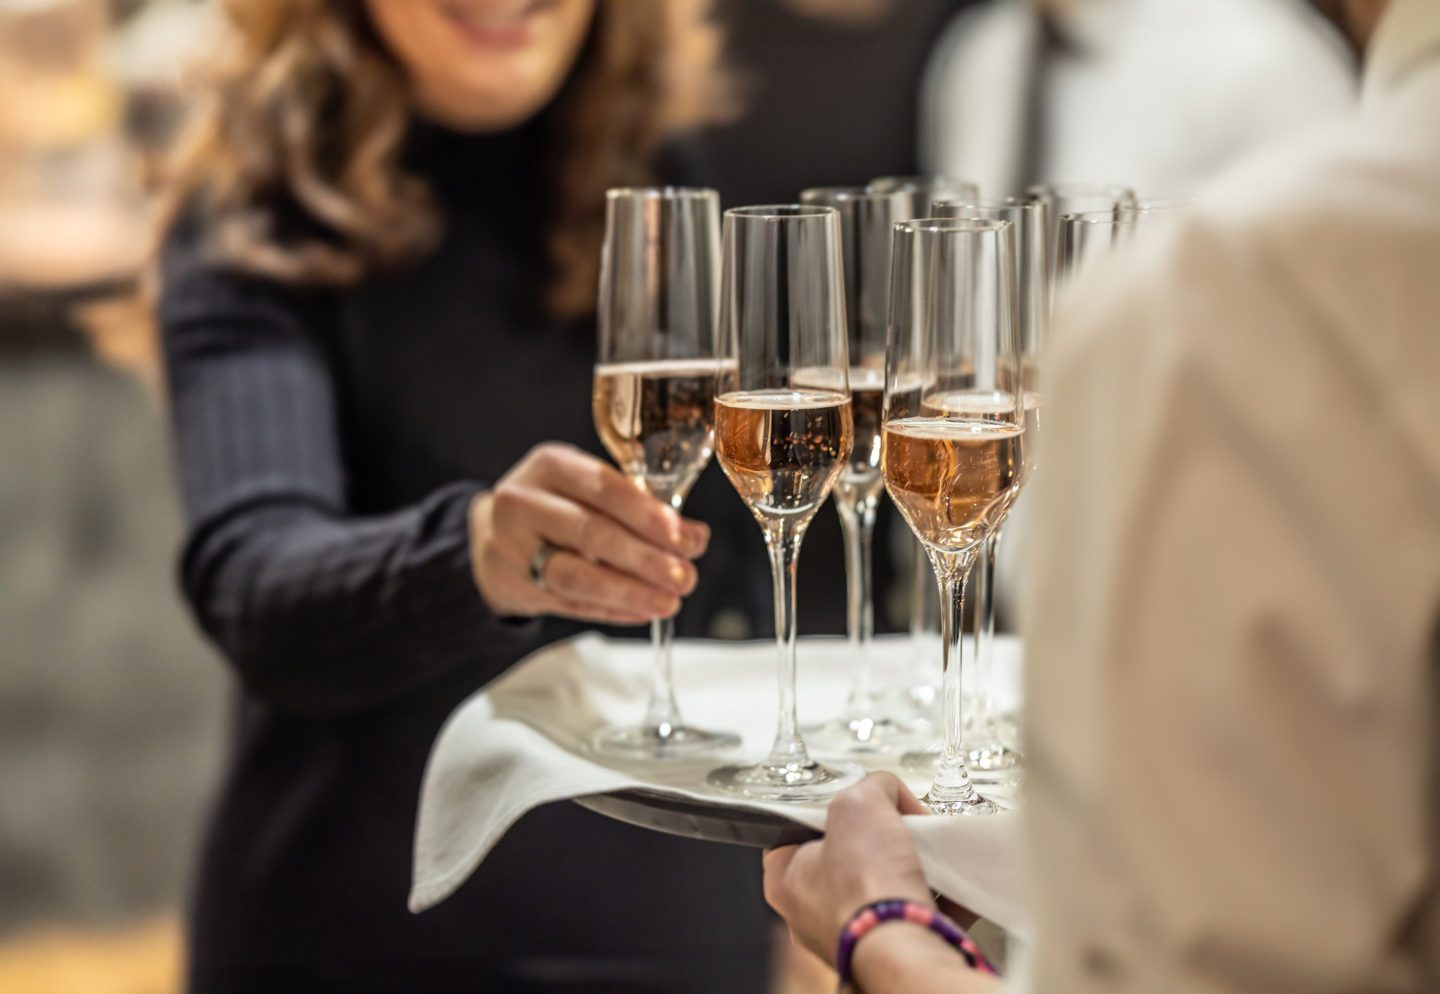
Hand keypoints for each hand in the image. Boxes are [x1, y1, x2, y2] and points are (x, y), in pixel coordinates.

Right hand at [468, 443, 708, 623]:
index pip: (603, 488)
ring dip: (629, 591)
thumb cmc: (554, 505)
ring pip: (576, 575)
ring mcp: (512, 546)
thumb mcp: (584, 487)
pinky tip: (642, 610)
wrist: (491, 532)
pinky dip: (612, 609)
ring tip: (668, 601)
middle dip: (645, 558)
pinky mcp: (513, 585)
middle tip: (685, 576)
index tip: (684, 537)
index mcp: (550, 465)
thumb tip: (693, 537)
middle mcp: (524, 502)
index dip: (647, 514)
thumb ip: (636, 507)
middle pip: (591, 533)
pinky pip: (569, 603)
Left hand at [764, 772, 932, 964]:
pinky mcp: (891, 947)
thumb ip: (870, 786)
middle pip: (846, 855)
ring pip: (883, 884)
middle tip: (897, 824)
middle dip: (879, 836)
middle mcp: (813, 912)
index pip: (796, 829)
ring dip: (909, 864)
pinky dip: (936, 895)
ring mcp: (852, 931)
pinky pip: (915, 912)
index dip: (829, 806)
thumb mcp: (859, 802)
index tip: (856, 799)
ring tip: (925, 849)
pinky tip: (951, 880)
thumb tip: (886, 788)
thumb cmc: (866, 886)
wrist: (906, 948)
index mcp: (786, 879)